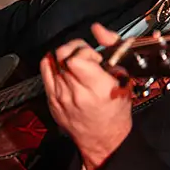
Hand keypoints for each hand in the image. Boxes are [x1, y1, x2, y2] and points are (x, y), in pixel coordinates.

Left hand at [38, 23, 132, 169]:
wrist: (103, 140)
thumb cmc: (116, 112)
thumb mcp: (124, 80)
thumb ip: (113, 50)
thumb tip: (99, 29)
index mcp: (97, 88)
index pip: (77, 57)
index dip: (86, 51)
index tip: (94, 57)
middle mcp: (75, 92)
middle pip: (63, 56)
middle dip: (76, 50)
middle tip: (85, 57)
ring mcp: (60, 97)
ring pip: (53, 62)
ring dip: (66, 57)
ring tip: (77, 64)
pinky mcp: (51, 100)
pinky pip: (45, 72)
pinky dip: (53, 64)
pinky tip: (63, 66)